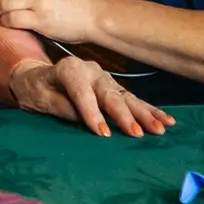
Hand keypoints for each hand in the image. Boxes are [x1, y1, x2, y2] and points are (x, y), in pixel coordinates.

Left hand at [8, 56, 172, 138]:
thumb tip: (83, 119)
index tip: (103, 133)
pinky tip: (166, 119)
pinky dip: (149, 109)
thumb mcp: (39, 99)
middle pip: (109, 95)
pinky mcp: (113, 86)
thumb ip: (61, 107)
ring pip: (126, 97)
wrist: (36, 76)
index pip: (82, 93)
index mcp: (69, 69)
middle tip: (137, 133)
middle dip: (124, 115)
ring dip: (144, 114)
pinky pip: (133, 99)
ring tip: (160, 128)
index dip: (92, 113)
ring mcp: (104, 78)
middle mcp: (90, 70)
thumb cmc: (36, 89)